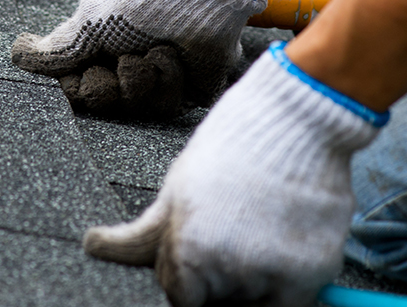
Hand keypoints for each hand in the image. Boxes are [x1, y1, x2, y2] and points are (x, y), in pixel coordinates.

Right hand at [12, 0, 265, 115]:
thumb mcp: (89, 21)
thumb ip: (56, 48)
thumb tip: (18, 54)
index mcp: (101, 46)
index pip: (76, 89)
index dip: (79, 85)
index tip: (87, 67)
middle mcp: (127, 62)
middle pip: (103, 103)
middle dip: (111, 84)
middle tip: (122, 59)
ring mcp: (158, 77)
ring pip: (135, 107)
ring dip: (142, 76)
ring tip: (154, 49)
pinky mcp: (189, 87)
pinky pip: (168, 105)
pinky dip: (169, 77)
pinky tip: (173, 54)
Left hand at [82, 43, 384, 306]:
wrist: (298, 118)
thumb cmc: (233, 145)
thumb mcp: (178, 187)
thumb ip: (143, 234)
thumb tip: (92, 247)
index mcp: (188, 251)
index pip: (180, 296)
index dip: (190, 270)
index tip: (205, 242)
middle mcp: (228, 270)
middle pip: (218, 299)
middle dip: (223, 276)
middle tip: (237, 227)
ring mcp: (273, 273)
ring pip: (255, 299)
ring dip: (257, 275)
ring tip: (262, 222)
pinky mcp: (313, 272)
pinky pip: (292, 299)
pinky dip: (290, 277)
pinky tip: (284, 233)